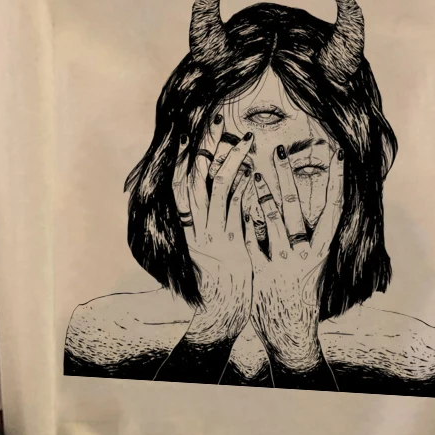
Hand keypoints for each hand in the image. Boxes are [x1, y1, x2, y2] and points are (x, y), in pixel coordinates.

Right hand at [154, 118, 254, 383]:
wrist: (222, 315)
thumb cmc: (218, 282)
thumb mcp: (207, 250)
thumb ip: (208, 223)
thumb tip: (212, 196)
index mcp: (189, 227)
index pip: (180, 184)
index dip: (183, 155)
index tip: (189, 130)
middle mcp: (196, 228)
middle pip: (196, 178)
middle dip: (206, 146)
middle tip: (216, 119)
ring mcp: (212, 237)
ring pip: (218, 191)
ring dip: (232, 162)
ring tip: (245, 139)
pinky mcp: (230, 247)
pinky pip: (236, 211)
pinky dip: (244, 189)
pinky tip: (254, 172)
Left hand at [243, 145, 343, 389]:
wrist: (291, 334)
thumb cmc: (302, 298)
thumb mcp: (313, 267)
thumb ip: (310, 241)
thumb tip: (309, 213)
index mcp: (321, 251)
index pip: (333, 209)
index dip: (336, 181)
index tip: (338, 156)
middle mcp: (303, 254)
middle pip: (296, 206)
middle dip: (287, 175)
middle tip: (279, 150)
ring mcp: (282, 263)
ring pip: (271, 220)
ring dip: (262, 193)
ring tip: (255, 172)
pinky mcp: (261, 274)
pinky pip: (250, 242)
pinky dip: (244, 223)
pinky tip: (238, 205)